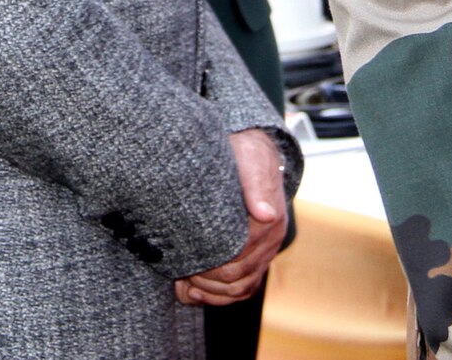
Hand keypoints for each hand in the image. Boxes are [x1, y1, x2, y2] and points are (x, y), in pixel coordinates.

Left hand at [174, 129, 287, 306]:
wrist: (254, 154)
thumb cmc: (248, 156)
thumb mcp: (251, 161)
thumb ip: (256, 187)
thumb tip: (265, 214)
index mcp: (271, 220)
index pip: (241, 253)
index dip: (214, 261)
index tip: (189, 260)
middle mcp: (271, 240)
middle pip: (239, 275)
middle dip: (208, 277)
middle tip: (181, 271)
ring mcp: (264, 251)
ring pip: (241, 287)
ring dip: (212, 291)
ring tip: (185, 285)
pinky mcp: (255, 257)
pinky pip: (243, 288)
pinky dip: (220, 296)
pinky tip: (195, 292)